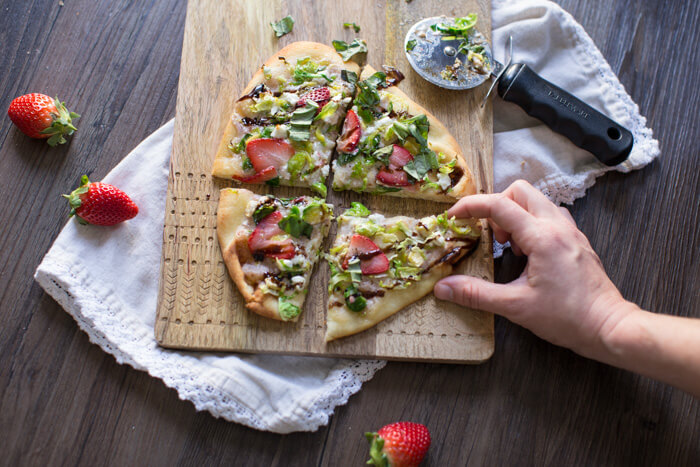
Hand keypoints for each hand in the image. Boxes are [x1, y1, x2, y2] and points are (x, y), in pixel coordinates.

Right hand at [434, 180, 635, 359]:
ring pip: (536, 201)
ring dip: (515, 214)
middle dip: (496, 205)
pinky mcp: (575, 240)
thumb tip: (444, 287)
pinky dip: (530, 224)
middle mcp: (558, 226)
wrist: (609, 328)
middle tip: (489, 234)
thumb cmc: (568, 318)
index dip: (471, 206)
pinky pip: (549, 216)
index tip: (454, 216)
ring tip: (508, 246)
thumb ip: (476, 294)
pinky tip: (526, 252)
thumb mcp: (515, 307)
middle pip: (520, 191)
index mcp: (542, 237)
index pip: (499, 205)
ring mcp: (570, 231)